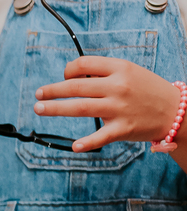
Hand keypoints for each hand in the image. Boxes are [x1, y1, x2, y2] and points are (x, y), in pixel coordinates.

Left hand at [34, 57, 182, 149]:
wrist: (175, 110)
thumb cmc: (147, 90)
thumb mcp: (130, 71)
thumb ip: (104, 72)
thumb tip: (74, 75)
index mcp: (119, 68)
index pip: (84, 64)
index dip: (68, 70)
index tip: (63, 77)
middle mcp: (117, 87)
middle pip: (76, 86)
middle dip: (53, 90)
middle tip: (38, 94)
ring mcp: (119, 108)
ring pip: (80, 108)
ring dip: (56, 109)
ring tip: (39, 109)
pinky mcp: (123, 128)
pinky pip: (100, 136)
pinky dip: (87, 142)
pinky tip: (73, 146)